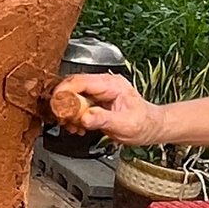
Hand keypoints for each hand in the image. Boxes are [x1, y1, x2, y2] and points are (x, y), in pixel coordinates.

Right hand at [49, 73, 166, 147]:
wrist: (151, 127)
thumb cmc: (144, 123)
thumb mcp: (125, 125)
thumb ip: (103, 120)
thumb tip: (85, 117)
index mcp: (111, 85)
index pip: (80, 81)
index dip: (64, 91)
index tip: (56, 105)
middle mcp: (103, 84)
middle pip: (73, 86)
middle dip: (63, 102)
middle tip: (61, 118)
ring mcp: (99, 92)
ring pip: (72, 95)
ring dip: (67, 111)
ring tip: (72, 125)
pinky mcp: (95, 101)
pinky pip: (77, 104)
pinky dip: (73, 116)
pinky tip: (78, 126)